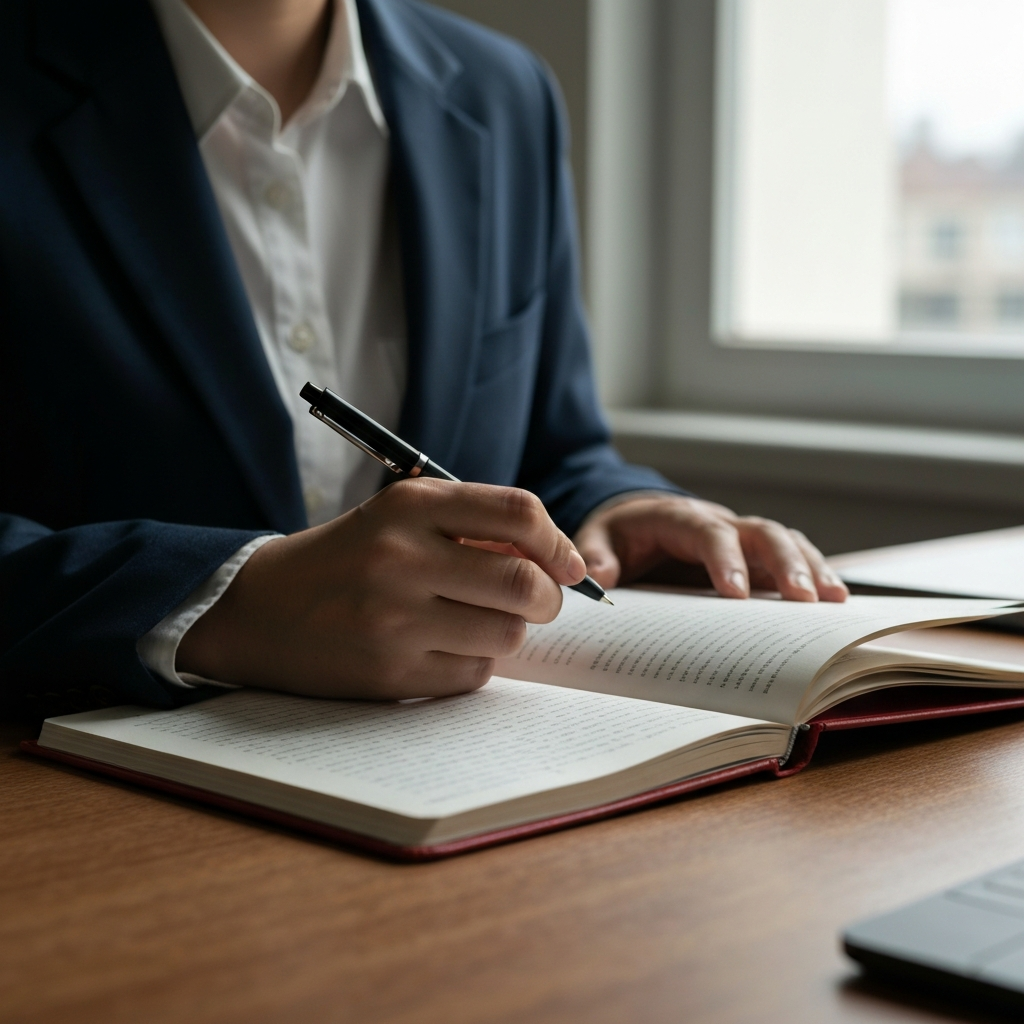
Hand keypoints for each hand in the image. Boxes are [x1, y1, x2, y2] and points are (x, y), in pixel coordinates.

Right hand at [177, 480, 586, 699]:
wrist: (260, 610)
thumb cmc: (348, 558)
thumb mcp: (399, 518)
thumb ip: (473, 528)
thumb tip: (555, 561)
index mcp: (409, 505)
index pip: (517, 512)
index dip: (558, 542)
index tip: (570, 564)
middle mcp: (402, 557)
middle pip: (524, 583)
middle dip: (549, 598)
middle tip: (539, 602)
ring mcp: (394, 619)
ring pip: (507, 635)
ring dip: (509, 632)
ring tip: (480, 623)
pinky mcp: (390, 672)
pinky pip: (474, 674)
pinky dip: (476, 664)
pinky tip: (445, 649)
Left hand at [574, 495, 847, 601]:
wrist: (637, 522)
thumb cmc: (620, 535)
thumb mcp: (598, 539)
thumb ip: (596, 555)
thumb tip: (599, 576)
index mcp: (679, 518)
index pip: (708, 533)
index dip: (725, 559)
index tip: (736, 592)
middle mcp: (720, 523)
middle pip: (762, 533)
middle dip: (785, 563)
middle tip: (802, 599)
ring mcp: (742, 539)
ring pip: (786, 543)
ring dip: (811, 568)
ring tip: (833, 601)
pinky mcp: (754, 557)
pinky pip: (791, 559)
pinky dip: (815, 575)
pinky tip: (835, 601)